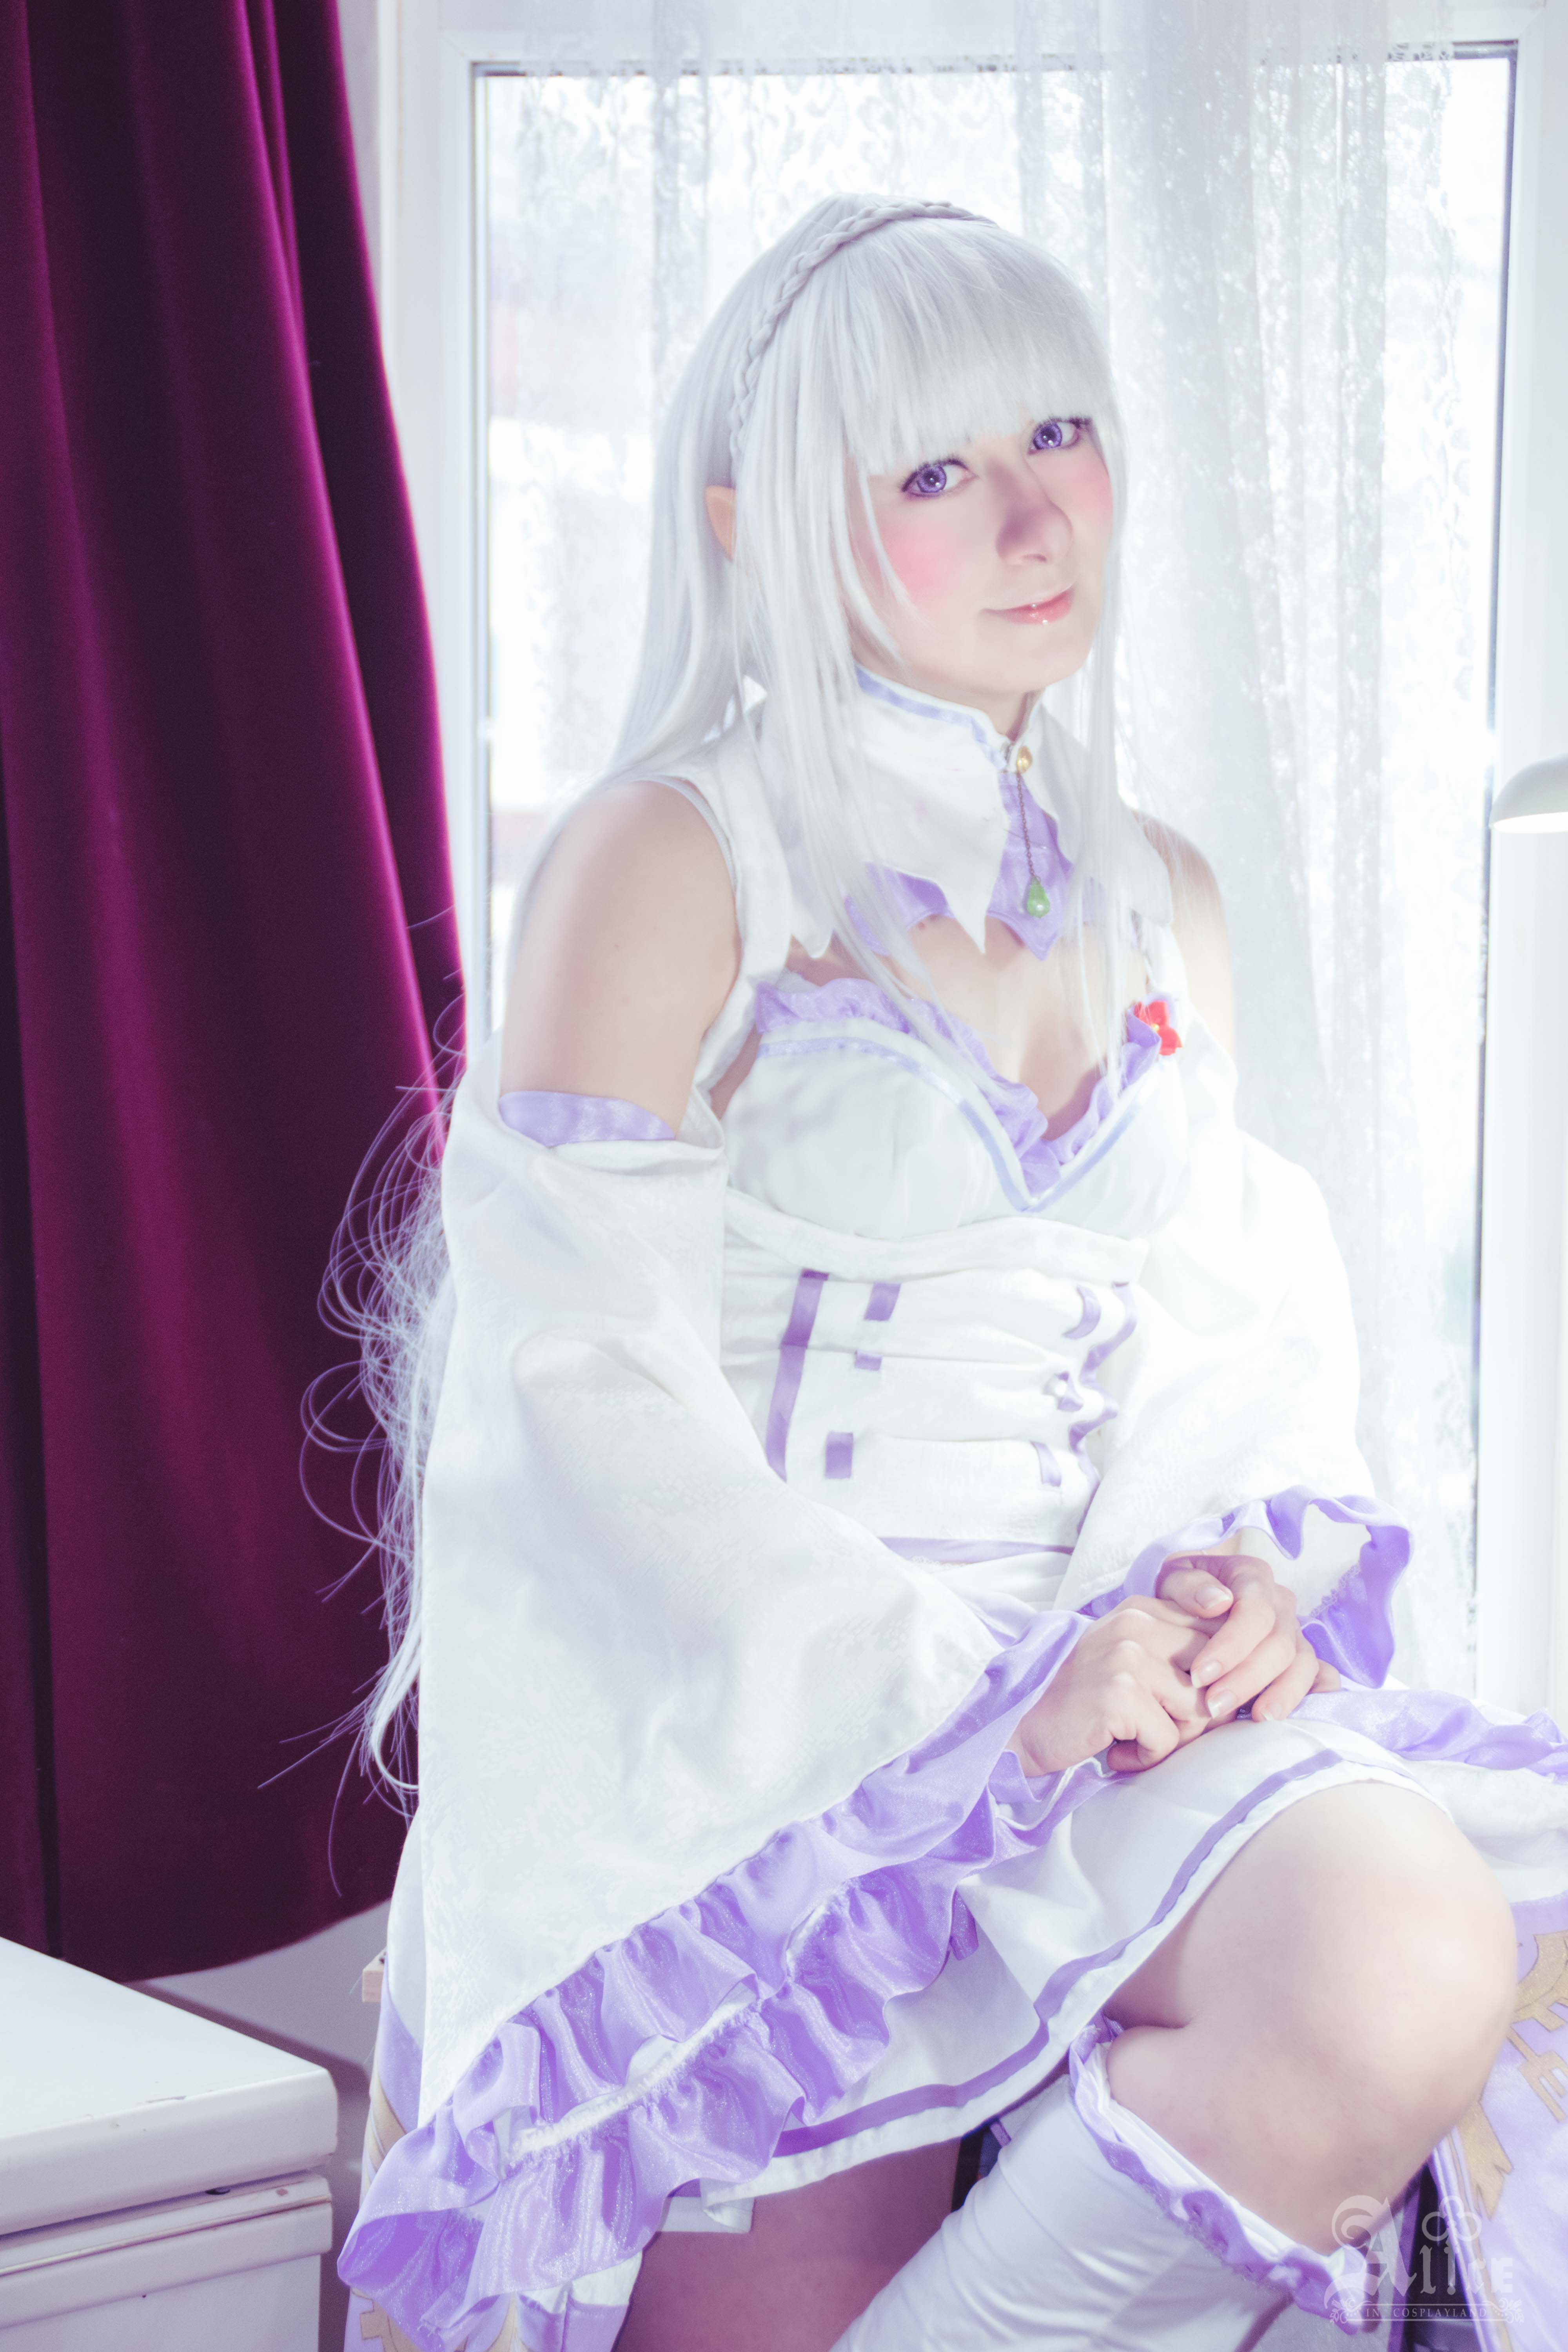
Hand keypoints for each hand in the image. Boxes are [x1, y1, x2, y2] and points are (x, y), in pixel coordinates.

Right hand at [1009, 1595, 1218, 1776]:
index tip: (1188, 1702)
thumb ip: (1177, 1651)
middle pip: (1217, 1676)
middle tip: (1160, 1729)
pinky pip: (1168, 1740)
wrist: (1022, 1727)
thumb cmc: (1083, 1701)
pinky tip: (1117, 1752)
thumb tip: (1247, 1677)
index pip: (1219, 1635)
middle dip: (1199, 1715)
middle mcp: (1137, 1623)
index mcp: (1143, 1608)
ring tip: (1135, 1739)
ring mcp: (1128, 1655)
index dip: (1216, 1680)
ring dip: (1173, 1739)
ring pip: (1200, 1711)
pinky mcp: (1120, 1693)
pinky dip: (1146, 1758)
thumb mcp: (1130, 1658)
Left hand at [1156, 1550, 1341, 1725]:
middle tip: (1214, 1706)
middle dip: (1247, 1678)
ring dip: (1281, 1694)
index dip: (1231, 1645)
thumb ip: (1189, 1586)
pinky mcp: (1302, 1657)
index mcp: (1252, 1577)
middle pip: (1279, 1643)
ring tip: (1256, 1718)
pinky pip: (1321, 1677)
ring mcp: (1295, 1631)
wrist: (1194, 1598)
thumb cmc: (1183, 1592)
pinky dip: (1312, 1696)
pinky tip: (1291, 1717)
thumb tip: (1218, 1602)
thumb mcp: (1173, 1578)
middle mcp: (1281, 1603)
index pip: (1254, 1611)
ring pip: (1303, 1663)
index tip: (1200, 1675)